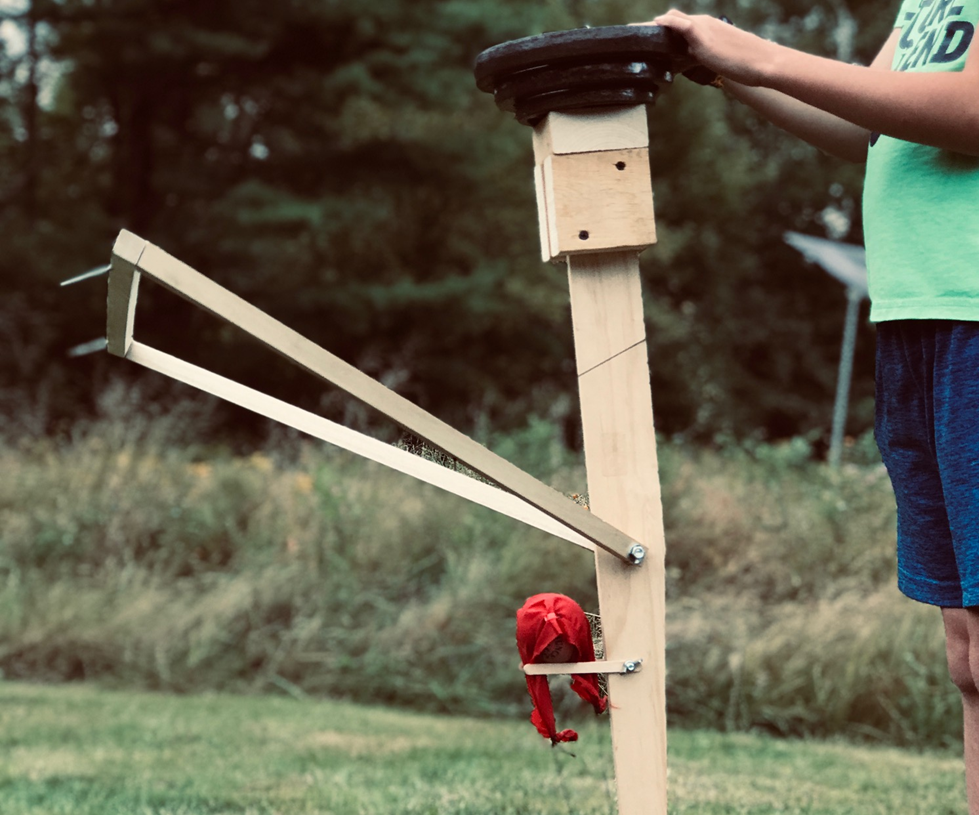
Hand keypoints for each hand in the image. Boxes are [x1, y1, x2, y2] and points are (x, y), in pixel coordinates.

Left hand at [635, 10, 779, 86]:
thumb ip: (700, 59)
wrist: (762, 62)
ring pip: (670, 21)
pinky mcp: (702, 36)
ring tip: (630, 32)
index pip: (677, 26)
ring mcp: (701, 28)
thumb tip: (686, 67)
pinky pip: (679, 25)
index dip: (659, 32)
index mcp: (705, 29)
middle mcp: (701, 24)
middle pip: (670, 21)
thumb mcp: (717, 60)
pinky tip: (653, 25)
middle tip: (628, 36)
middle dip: (648, 29)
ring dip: (650, 27)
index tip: (641, 39)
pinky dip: (665, 24)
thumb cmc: (744, 64)